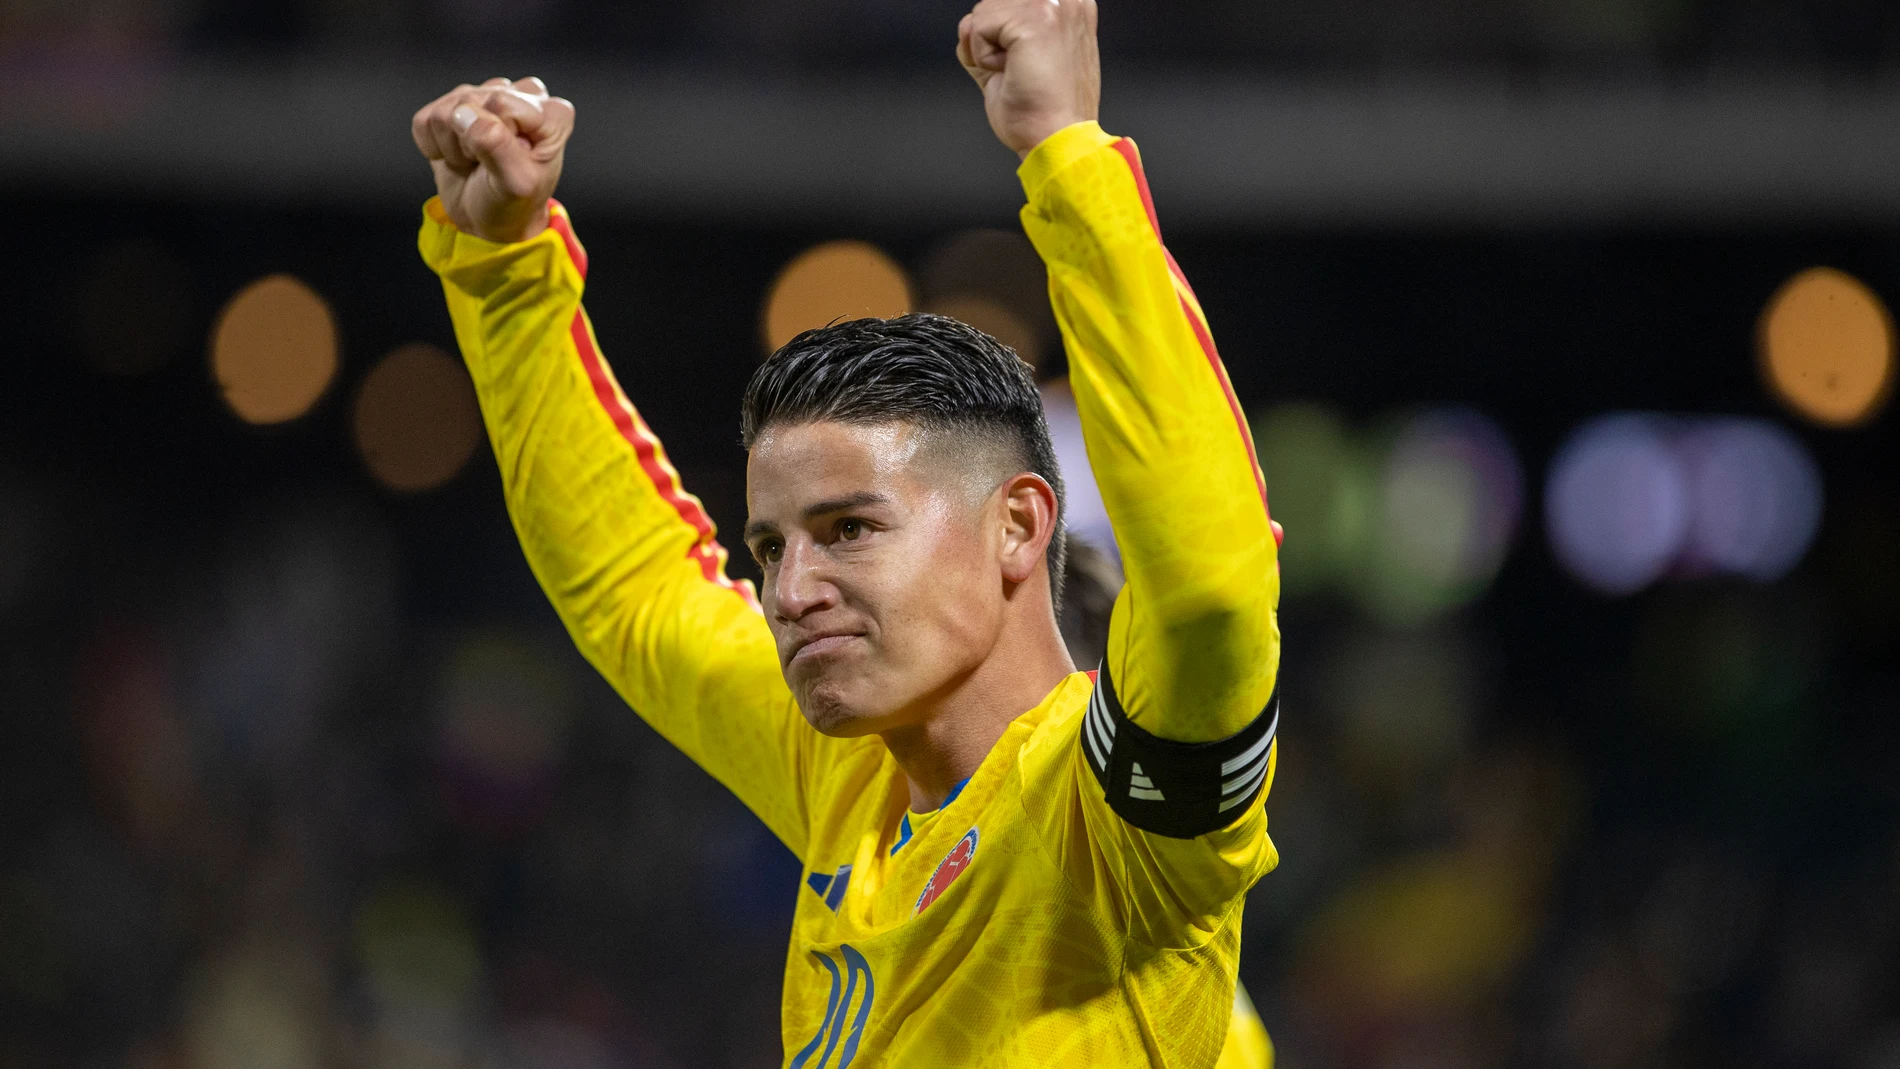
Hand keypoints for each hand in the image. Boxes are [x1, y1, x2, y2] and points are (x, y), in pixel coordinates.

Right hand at [411, 76, 574, 243]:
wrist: (488, 219)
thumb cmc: (512, 203)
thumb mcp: (515, 184)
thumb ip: (497, 146)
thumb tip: (465, 115)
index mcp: (550, 113)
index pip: (502, 103)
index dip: (494, 137)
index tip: (505, 162)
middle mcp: (520, 95)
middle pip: (469, 102)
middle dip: (470, 142)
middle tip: (487, 164)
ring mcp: (485, 95)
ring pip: (444, 110)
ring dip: (453, 146)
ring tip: (475, 161)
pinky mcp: (452, 105)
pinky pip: (424, 119)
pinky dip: (434, 147)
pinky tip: (458, 156)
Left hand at [957, 0, 1099, 158]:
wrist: (1058, 141)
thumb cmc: (1044, 112)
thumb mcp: (1013, 61)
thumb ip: (990, 35)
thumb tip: (967, 25)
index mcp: (1066, 6)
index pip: (1004, 4)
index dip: (998, 35)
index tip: (1023, 63)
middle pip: (991, 3)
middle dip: (990, 40)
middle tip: (1021, 71)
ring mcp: (1052, 5)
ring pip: (982, 12)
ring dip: (987, 50)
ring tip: (1020, 73)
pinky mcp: (1034, 20)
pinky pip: (978, 27)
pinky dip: (983, 58)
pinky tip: (1012, 74)